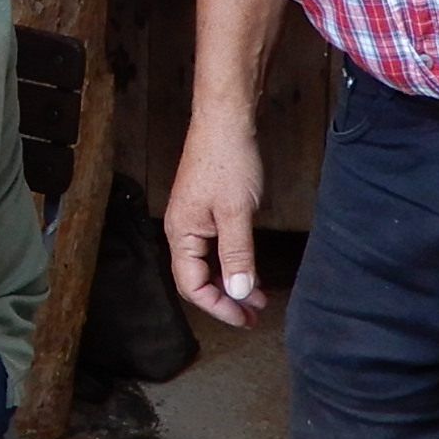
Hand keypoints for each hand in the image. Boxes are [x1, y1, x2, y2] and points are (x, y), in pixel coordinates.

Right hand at [165, 108, 269, 324]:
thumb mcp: (236, 213)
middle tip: (253, 316)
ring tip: (257, 298)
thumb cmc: (227, 160)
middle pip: (197, 279)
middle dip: (225, 300)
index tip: (244, 318)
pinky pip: (215, 247)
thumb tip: (238, 293)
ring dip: (231, 282)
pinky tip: (250, 268)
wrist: (226, 119)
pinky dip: (232, 262)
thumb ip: (237, 255)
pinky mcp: (206, 208)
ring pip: (208, 264)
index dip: (219, 307)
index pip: (193, 286)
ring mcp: (193, 219)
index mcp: (181, 233)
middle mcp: (182, 229)